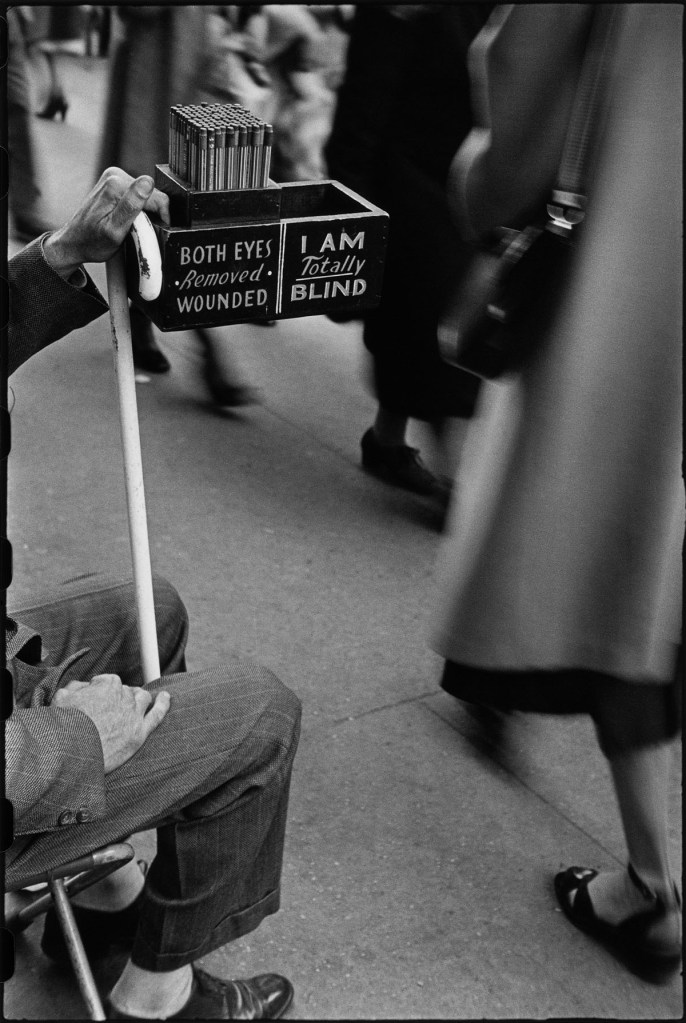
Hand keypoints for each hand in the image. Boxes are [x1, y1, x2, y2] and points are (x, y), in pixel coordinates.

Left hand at [42, 168, 169, 280]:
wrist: (75, 242)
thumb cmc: (92, 242)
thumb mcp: (115, 231)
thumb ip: (132, 205)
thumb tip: (147, 182)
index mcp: (116, 184)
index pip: (156, 196)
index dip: (161, 217)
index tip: (153, 232)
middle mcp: (114, 175)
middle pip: (151, 195)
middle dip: (150, 215)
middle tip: (138, 232)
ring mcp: (114, 177)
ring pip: (146, 196)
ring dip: (144, 213)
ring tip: (131, 227)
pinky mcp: (114, 183)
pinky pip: (137, 195)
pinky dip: (137, 209)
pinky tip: (127, 220)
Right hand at [52, 675, 170, 772]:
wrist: (74, 753)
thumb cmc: (65, 725)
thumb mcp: (62, 698)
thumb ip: (75, 688)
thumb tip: (82, 687)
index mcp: (108, 684)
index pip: (108, 681)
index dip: (100, 690)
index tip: (94, 699)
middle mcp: (125, 696)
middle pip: (126, 691)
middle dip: (118, 696)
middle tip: (107, 709)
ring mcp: (134, 714)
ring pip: (143, 698)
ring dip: (139, 698)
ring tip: (134, 702)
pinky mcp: (140, 733)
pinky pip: (158, 714)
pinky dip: (163, 704)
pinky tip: (165, 697)